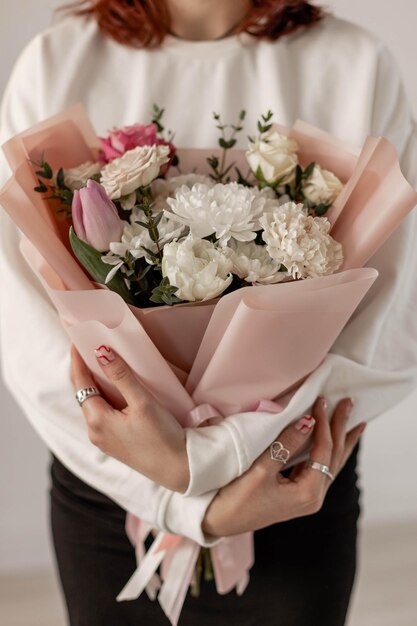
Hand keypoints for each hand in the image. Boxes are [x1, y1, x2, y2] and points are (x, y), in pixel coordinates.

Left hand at [71, 345, 189, 492]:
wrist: (179, 469)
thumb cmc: (162, 438)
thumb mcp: (142, 402)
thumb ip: (121, 376)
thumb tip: (101, 352)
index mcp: (96, 421)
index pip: (80, 383)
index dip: (78, 360)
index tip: (78, 340)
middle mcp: (95, 432)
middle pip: (85, 393)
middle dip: (87, 370)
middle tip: (92, 347)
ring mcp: (105, 439)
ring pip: (95, 404)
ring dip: (99, 384)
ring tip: (106, 363)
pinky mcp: (116, 443)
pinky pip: (105, 414)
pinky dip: (108, 397)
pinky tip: (119, 389)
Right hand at [202, 396, 365, 536]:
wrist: (219, 521)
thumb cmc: (237, 498)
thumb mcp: (260, 470)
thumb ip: (286, 445)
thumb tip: (308, 421)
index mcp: (308, 493)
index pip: (323, 450)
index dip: (324, 423)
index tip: (322, 399)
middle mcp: (313, 497)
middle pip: (334, 457)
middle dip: (342, 429)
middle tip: (349, 403)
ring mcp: (307, 498)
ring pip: (331, 464)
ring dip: (341, 441)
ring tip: (355, 423)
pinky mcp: (298, 495)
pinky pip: (321, 468)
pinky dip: (329, 452)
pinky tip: (332, 443)